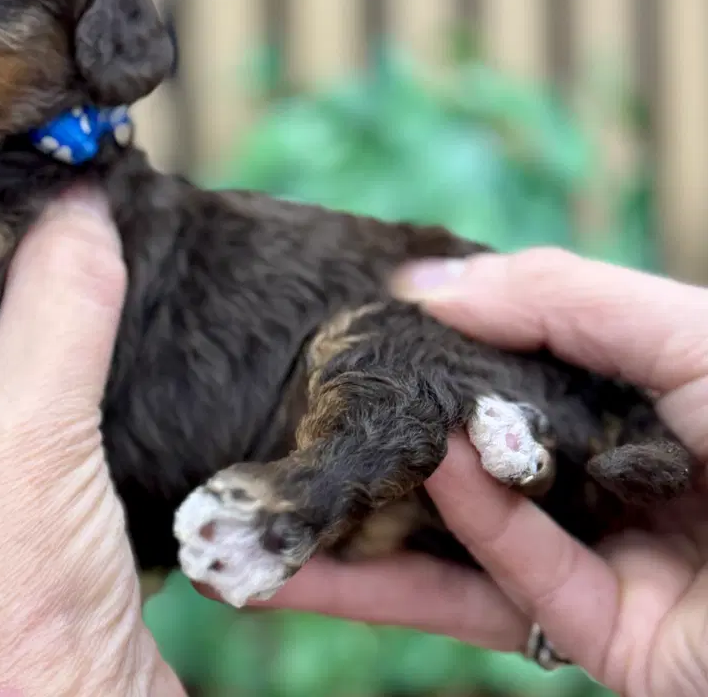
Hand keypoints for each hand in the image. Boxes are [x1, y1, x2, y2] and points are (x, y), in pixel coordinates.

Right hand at [242, 248, 707, 696]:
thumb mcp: (692, 331)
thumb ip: (557, 295)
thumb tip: (418, 283)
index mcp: (638, 398)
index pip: (506, 366)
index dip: (428, 347)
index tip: (346, 330)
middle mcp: (611, 479)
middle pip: (467, 462)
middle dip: (372, 447)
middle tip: (280, 421)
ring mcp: (605, 563)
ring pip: (461, 542)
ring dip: (363, 527)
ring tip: (262, 502)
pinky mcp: (603, 644)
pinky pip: (503, 588)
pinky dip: (453, 535)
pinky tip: (405, 482)